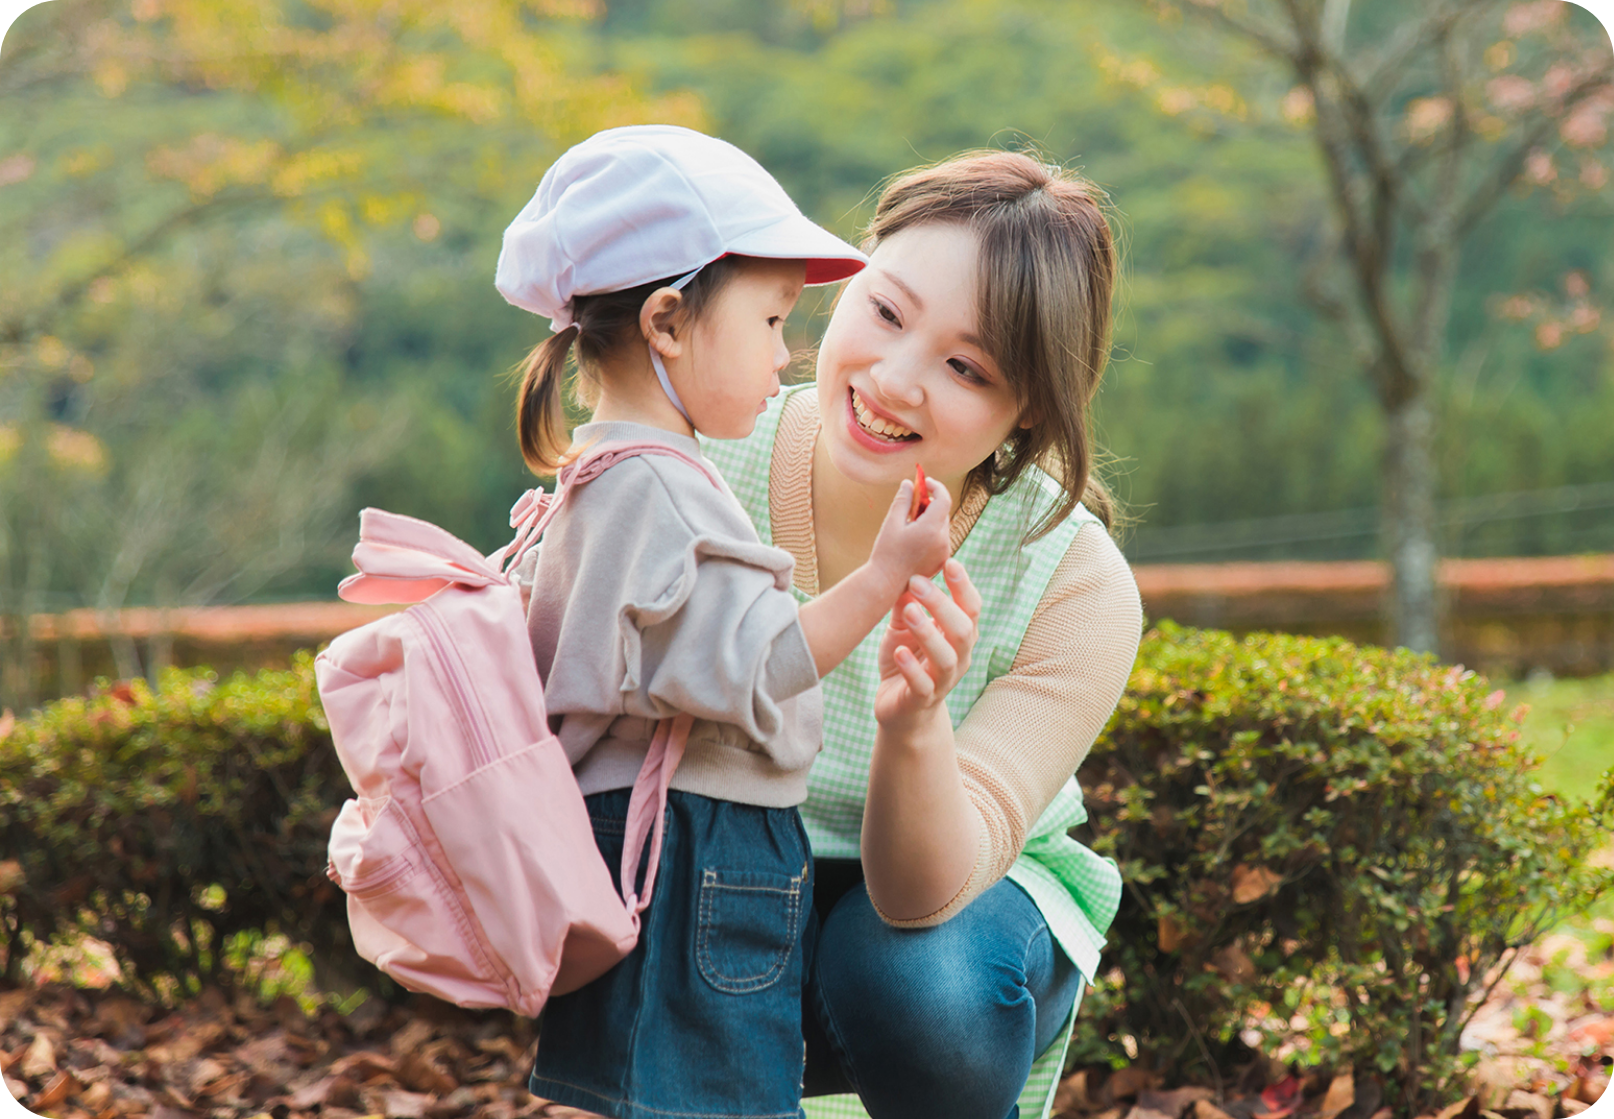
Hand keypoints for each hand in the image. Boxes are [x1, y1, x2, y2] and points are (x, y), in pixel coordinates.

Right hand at [868, 476, 951, 596]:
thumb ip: (903, 500)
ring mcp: (944, 552)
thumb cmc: (886, 552)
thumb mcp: (892, 523)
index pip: (943, 499)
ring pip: (942, 526)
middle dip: (930, 503)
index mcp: (931, 529)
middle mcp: (942, 541)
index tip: (924, 482)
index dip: (935, 487)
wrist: (886, 584)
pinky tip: (913, 538)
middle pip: (942, 512)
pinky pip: (940, 539)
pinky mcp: (941, 561)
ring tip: (909, 522)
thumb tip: (909, 483)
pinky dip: (931, 532)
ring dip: (930, 518)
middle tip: (912, 500)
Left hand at [874, 558, 981, 735]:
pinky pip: (922, 685)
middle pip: (962, 629)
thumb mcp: (903, 627)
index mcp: (959, 636)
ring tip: (909, 612)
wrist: (899, 709)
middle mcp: (958, 658)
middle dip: (941, 603)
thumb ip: (907, 602)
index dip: (964, 586)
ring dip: (928, 632)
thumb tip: (905, 570)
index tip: (949, 562)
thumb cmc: (906, 660)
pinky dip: (911, 668)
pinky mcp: (922, 700)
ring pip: (945, 657)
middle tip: (917, 581)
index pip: (971, 608)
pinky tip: (899, 652)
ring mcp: (942, 681)